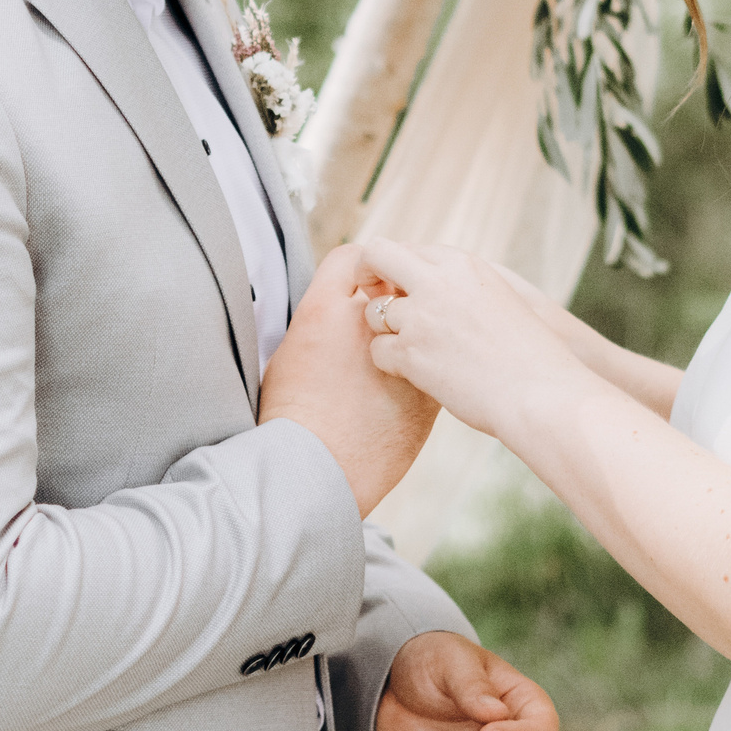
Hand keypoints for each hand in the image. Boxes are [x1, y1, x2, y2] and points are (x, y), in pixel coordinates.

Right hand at [259, 245, 440, 515]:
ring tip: (419, 339)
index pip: (353, 257)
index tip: (369, 280)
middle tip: (401, 300)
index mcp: (325, 310)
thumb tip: (329, 318)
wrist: (316, 472)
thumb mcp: (289, 357)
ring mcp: (403, 355)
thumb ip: (317, 327)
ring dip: (427, 321)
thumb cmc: (291, 421)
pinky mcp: (427, 389)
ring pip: (429, 318)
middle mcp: (369, 324)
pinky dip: (438, 360)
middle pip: (399, 278)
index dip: (365, 264)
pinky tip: (426, 376)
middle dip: (403, 283)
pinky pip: (441, 359)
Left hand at [354, 240, 600, 443]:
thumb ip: (462, 288)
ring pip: (372, 311)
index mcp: (464, 264)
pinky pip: (377, 350)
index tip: (404, 293)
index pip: (409, 249)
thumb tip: (427, 288)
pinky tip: (416, 375)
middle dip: (368, 274)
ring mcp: (422, 316)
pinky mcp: (412, 353)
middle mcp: (439, 281)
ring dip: (385, 331)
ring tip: (414, 352)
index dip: (399, 272)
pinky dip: (390, 364)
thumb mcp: (500, 302)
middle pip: (377, 255)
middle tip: (376, 300)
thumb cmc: (529, 358)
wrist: (543, 394)